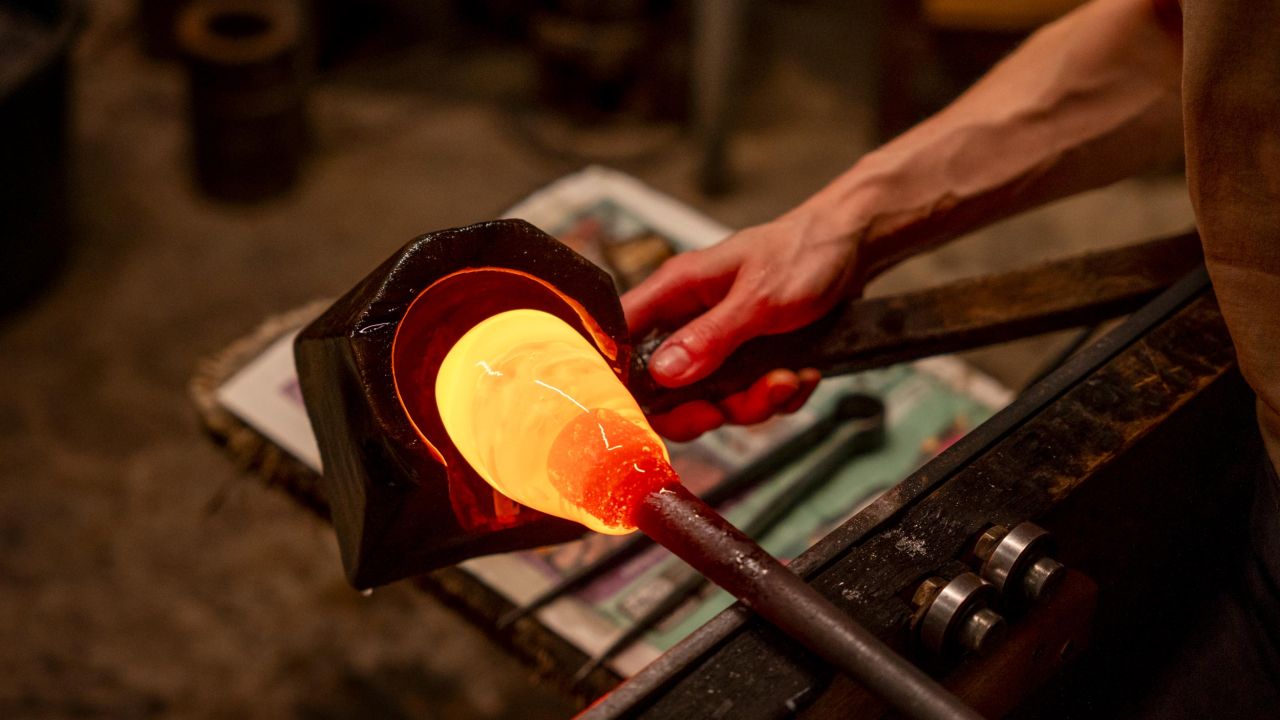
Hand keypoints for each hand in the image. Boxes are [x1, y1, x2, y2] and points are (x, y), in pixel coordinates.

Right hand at [622, 210, 864, 439]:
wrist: (855, 248)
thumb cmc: (804, 253)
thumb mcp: (759, 297)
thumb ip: (711, 336)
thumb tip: (662, 373)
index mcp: (675, 291)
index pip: (621, 339)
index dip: (625, 381)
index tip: (652, 409)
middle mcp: (689, 320)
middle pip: (665, 389)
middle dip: (702, 408)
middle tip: (725, 412)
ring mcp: (719, 343)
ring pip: (714, 400)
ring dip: (754, 402)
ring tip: (789, 379)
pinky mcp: (749, 360)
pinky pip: (751, 398)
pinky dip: (780, 396)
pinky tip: (803, 375)